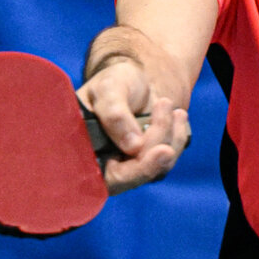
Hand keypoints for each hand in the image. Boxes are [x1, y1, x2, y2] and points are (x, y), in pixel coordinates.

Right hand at [77, 60, 189, 194]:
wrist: (132, 79)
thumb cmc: (113, 82)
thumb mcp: (109, 89)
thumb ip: (114, 114)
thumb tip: (133, 147)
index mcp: (81, 152)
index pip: (102, 179)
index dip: (132, 173)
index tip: (162, 151)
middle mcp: (101, 165)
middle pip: (132, 177)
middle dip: (154, 155)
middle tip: (172, 125)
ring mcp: (125, 165)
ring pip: (153, 169)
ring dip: (168, 137)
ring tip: (165, 103)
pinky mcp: (145, 161)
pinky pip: (165, 160)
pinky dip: (176, 137)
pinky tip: (178, 115)